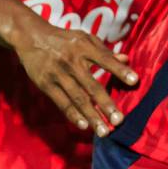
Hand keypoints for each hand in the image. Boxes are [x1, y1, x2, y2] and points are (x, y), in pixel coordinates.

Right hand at [12, 18, 138, 136]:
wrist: (32, 37)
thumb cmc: (65, 39)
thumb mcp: (85, 39)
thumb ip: (104, 51)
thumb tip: (126, 59)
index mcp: (84, 46)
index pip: (106, 59)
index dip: (120, 69)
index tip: (135, 80)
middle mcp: (72, 61)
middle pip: (92, 85)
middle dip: (106, 104)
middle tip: (119, 121)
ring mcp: (58, 74)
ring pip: (77, 98)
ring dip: (91, 116)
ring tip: (103, 131)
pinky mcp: (45, 84)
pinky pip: (61, 102)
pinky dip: (73, 115)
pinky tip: (84, 125)